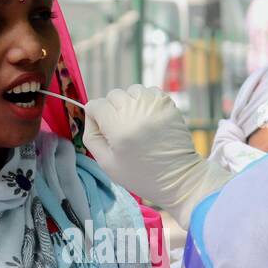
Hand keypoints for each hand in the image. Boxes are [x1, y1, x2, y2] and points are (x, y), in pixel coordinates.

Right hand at [83, 84, 230, 226]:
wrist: (177, 176)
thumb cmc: (139, 174)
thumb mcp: (106, 163)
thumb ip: (92, 137)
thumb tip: (90, 116)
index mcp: (118, 127)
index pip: (96, 105)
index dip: (95, 117)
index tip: (104, 130)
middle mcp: (135, 110)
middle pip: (112, 95)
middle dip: (112, 109)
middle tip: (122, 129)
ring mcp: (153, 104)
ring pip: (130, 91)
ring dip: (129, 102)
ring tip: (136, 122)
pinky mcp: (167, 103)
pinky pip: (148, 92)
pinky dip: (145, 101)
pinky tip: (148, 118)